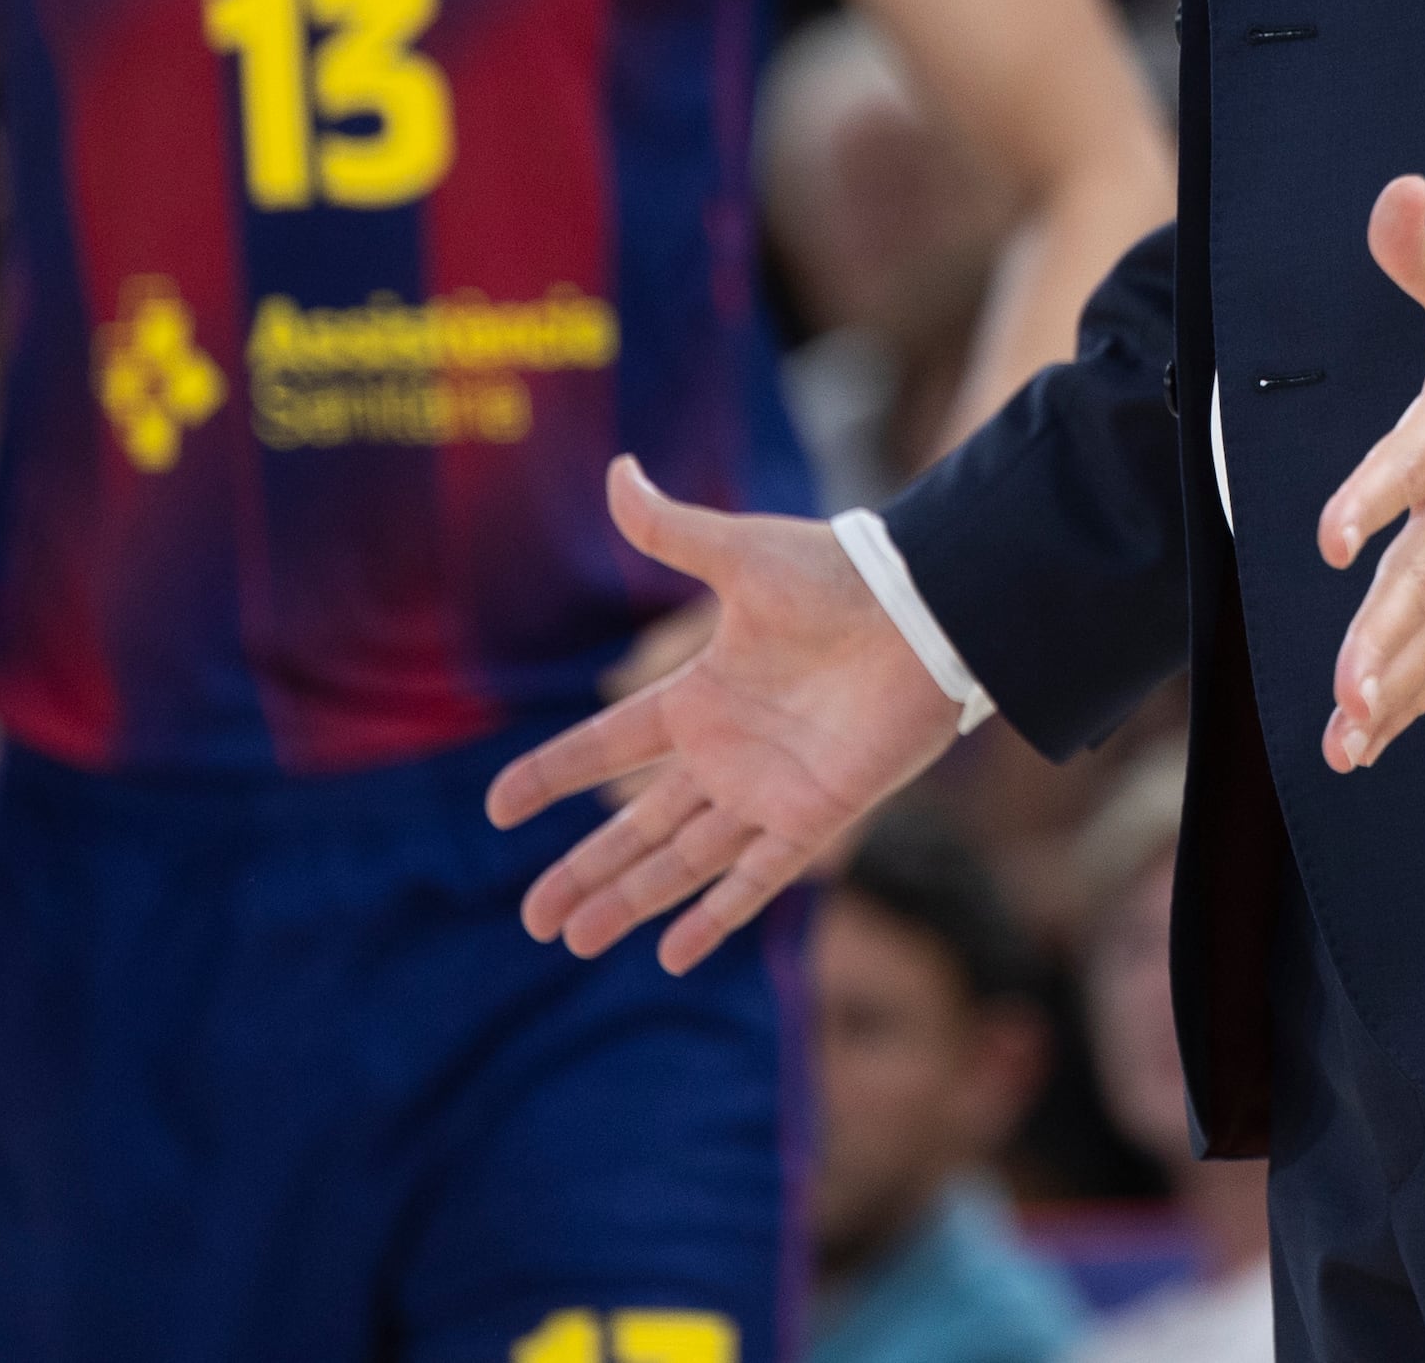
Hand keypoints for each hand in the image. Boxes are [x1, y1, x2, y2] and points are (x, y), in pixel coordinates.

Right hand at [489, 462, 963, 972]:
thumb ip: (672, 529)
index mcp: (701, 694)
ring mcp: (768, 790)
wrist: (926, 611)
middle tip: (531, 919)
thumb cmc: (840, 576)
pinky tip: (669, 955)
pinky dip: (714, 917)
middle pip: (637, 825)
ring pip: (682, 861)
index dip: (553, 775)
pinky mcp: (816, 816)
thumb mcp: (741, 553)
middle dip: (584, 870)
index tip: (498, 809)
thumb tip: (616, 468)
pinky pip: (755, 879)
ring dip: (629, 901)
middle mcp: (727, 752)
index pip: (607, 746)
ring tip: (571, 940)